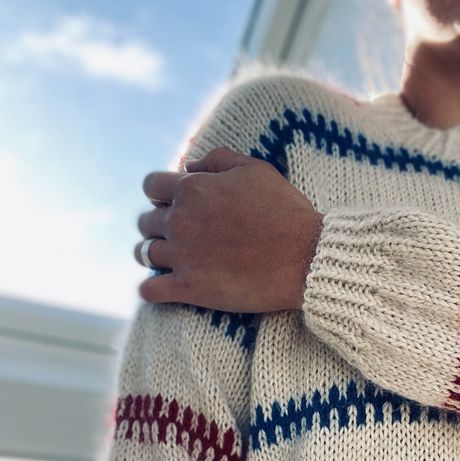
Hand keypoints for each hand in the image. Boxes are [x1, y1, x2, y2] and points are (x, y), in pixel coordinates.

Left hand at [135, 146, 323, 313]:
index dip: (160, 194)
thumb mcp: (256, 169)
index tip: (174, 204)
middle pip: (145, 221)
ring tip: (170, 261)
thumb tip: (188, 165)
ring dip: (152, 255)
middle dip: (157, 225)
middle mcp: (180, 220)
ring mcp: (182, 256)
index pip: (151, 186)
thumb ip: (217, 160)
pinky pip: (149, 290)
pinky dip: (150, 289)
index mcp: (192, 189)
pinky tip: (161, 289)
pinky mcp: (189, 288)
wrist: (305, 258)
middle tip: (177, 235)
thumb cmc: (286, 212)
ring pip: (142, 253)